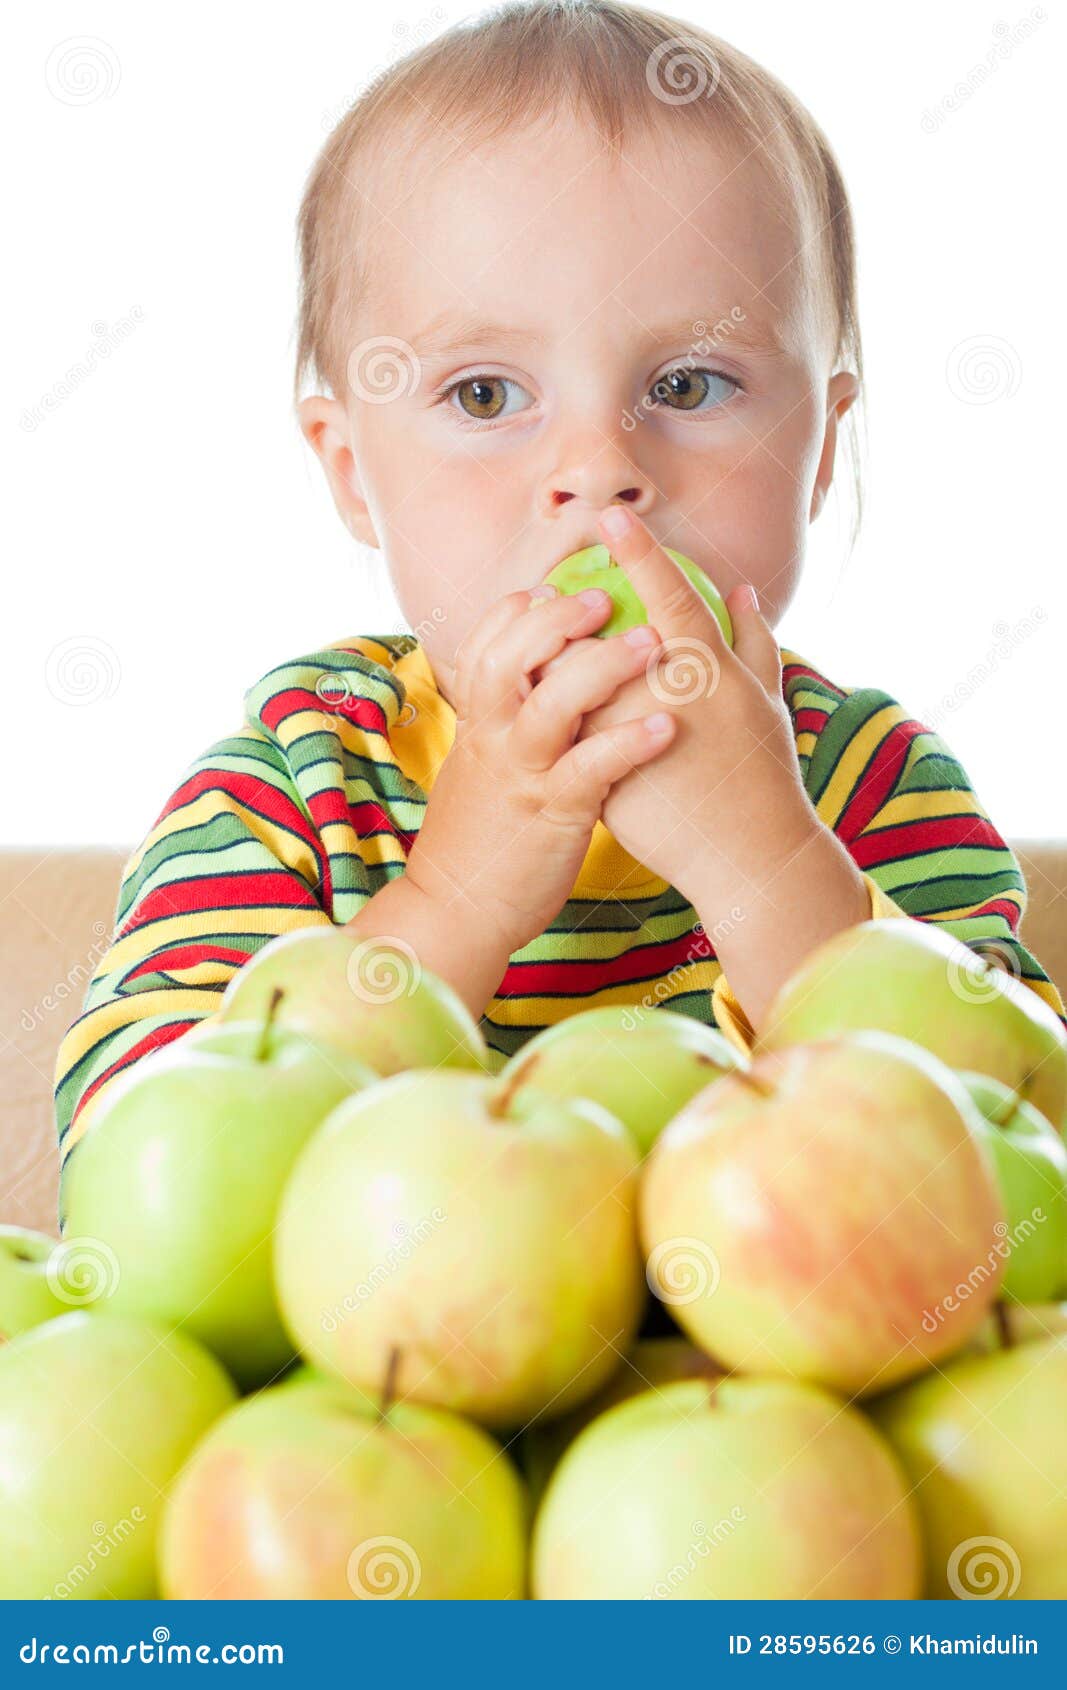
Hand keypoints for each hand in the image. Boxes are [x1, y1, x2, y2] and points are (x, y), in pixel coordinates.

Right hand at [404, 579, 676, 961]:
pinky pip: (591, 770)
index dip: (514, 612)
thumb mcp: (480, 773)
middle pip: (511, 657)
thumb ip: (503, 729)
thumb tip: (532, 693)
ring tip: (652, 643)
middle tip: (607, 595)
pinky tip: (667, 727)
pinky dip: (629, 745)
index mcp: (477, 726)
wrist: (455, 913)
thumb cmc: (480, 844)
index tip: (548, 587)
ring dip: (603, 667)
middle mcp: (493, 740)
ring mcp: (520, 774)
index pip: (484, 647)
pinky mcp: (551, 814)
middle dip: (558, 619)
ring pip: (552, 703)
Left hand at [563, 507, 820, 915]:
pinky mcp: (601, 778)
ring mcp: (628, 738)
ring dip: (546, 663)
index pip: (669, 595)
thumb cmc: (763, 779)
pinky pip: (562, 736)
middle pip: (600, 637)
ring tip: (527, 647)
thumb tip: (743, 590)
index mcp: (710, 670)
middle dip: (567, 611)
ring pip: (570, 685)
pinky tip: (530, 705)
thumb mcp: (767, 703)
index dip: (639, 553)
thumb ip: (754, 641)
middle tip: (546, 589)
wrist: (747, 860)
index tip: (609, 517)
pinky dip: (545, 716)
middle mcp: (666, 696)